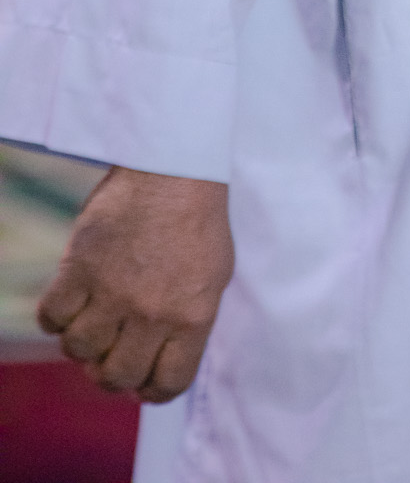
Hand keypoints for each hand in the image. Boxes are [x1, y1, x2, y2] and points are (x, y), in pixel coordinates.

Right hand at [37, 166, 233, 401]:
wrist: (171, 165)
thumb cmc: (196, 217)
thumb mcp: (213, 274)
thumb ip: (190, 321)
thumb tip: (163, 361)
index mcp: (193, 316)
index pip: (168, 385)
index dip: (151, 389)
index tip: (142, 380)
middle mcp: (152, 312)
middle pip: (117, 377)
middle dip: (112, 372)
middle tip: (110, 351)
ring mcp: (113, 292)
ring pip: (79, 352)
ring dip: (82, 343)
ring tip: (92, 319)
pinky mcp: (80, 267)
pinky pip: (51, 318)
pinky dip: (55, 317)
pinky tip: (70, 300)